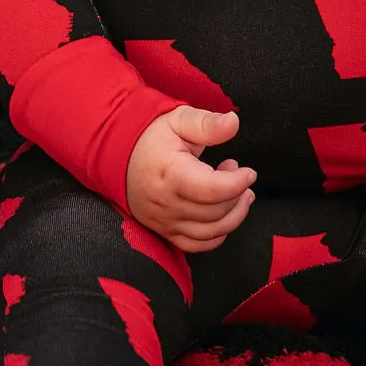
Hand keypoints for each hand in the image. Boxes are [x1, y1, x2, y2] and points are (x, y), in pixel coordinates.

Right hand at [125, 105, 256, 253]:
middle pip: (216, 212)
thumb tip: (233, 122)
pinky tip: (223, 216)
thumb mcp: (178, 120)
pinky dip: (217, 235)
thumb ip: (207, 124)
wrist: (116, 154)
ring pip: (211, 232)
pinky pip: (196, 245)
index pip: (213, 189)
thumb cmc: (150, 137)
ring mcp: (164, 221)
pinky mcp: (164, 231)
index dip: (238, 183)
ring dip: (234, 216)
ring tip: (240, 195)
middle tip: (237, 173)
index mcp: (171, 174)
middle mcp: (167, 203)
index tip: (249, 172)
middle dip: (238, 195)